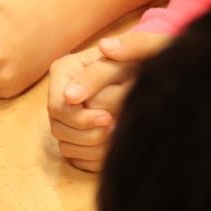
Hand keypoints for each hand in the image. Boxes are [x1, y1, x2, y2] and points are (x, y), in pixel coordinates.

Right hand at [48, 31, 171, 170]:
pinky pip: (76, 157)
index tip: (108, 118)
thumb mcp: (138, 52)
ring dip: (92, 147)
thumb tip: (92, 63)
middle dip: (87, 134)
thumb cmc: (145, 61)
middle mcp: (60, 93)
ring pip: (65, 144)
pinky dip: (93, 158)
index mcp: (65, 70)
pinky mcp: (75, 135)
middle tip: (115, 128)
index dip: (81, 117)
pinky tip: (114, 148)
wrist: (153, 74)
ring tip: (118, 137)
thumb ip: (115, 57)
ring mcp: (66, 117)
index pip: (58, 106)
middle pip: (58, 127)